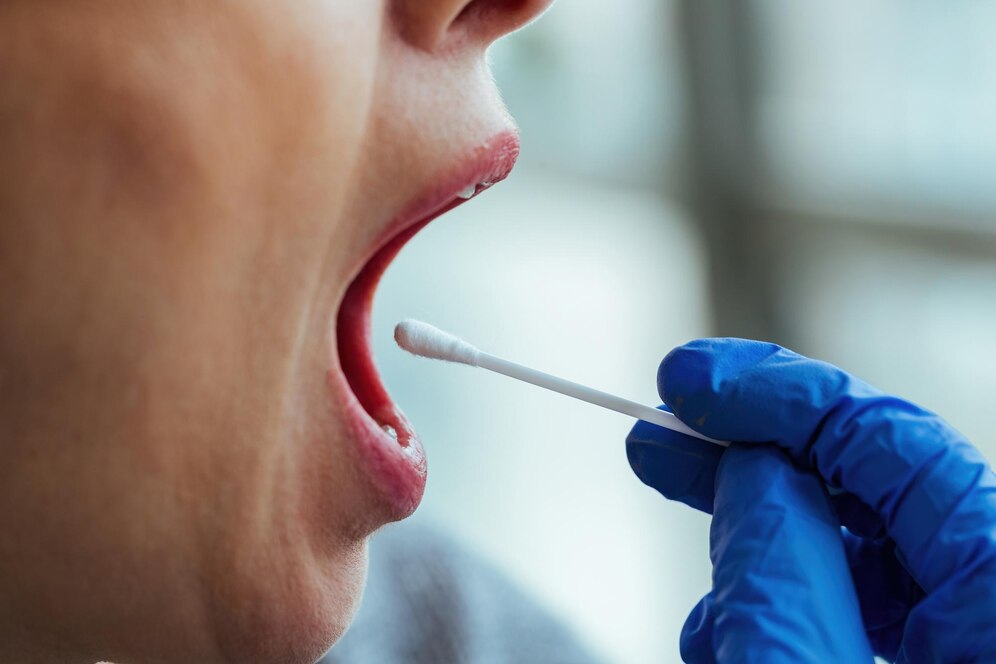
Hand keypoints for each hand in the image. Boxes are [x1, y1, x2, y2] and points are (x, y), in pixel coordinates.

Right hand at [626, 339, 995, 662]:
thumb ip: (782, 576)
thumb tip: (748, 470)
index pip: (897, 441)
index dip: (781, 395)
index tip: (685, 381)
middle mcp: (981, 610)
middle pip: (869, 484)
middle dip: (752, 448)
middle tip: (662, 430)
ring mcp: (951, 643)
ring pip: (849, 547)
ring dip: (748, 522)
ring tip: (673, 509)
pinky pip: (843, 610)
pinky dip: (770, 598)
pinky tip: (714, 622)